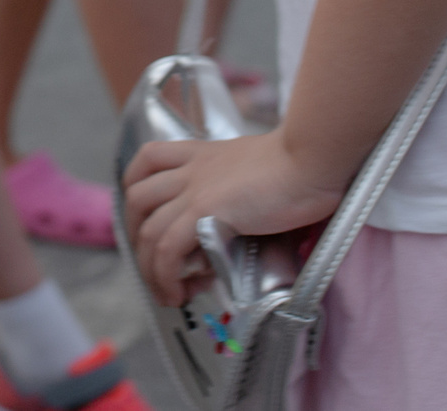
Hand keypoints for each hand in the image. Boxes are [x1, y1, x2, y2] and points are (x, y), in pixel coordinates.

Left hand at [121, 131, 344, 306]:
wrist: (311, 160)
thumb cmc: (301, 166)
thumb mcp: (256, 171)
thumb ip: (237, 190)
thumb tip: (236, 227)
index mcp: (202, 153)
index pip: (148, 158)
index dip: (136, 187)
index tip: (145, 219)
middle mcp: (190, 168)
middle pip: (137, 198)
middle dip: (135, 237)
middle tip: (154, 267)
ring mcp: (194, 189)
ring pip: (148, 230)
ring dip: (149, 268)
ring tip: (168, 294)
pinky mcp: (204, 211)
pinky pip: (168, 248)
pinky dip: (165, 275)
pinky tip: (179, 292)